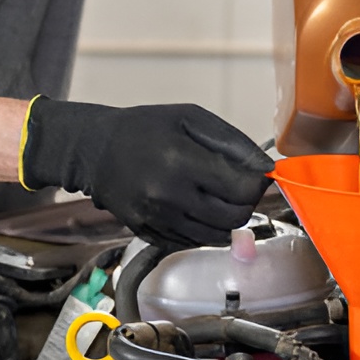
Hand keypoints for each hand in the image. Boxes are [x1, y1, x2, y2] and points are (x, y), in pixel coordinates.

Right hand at [19, 99, 273, 248]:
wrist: (93, 150)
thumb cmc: (144, 128)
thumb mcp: (190, 118)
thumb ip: (232, 142)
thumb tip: (266, 168)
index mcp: (181, 162)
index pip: (242, 189)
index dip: (257, 183)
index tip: (255, 174)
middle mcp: (169, 197)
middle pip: (235, 217)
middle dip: (245, 201)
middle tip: (237, 184)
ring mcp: (158, 220)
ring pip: (218, 235)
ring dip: (226, 217)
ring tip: (215, 195)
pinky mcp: (149, 234)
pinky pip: (193, 242)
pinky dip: (204, 229)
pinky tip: (195, 207)